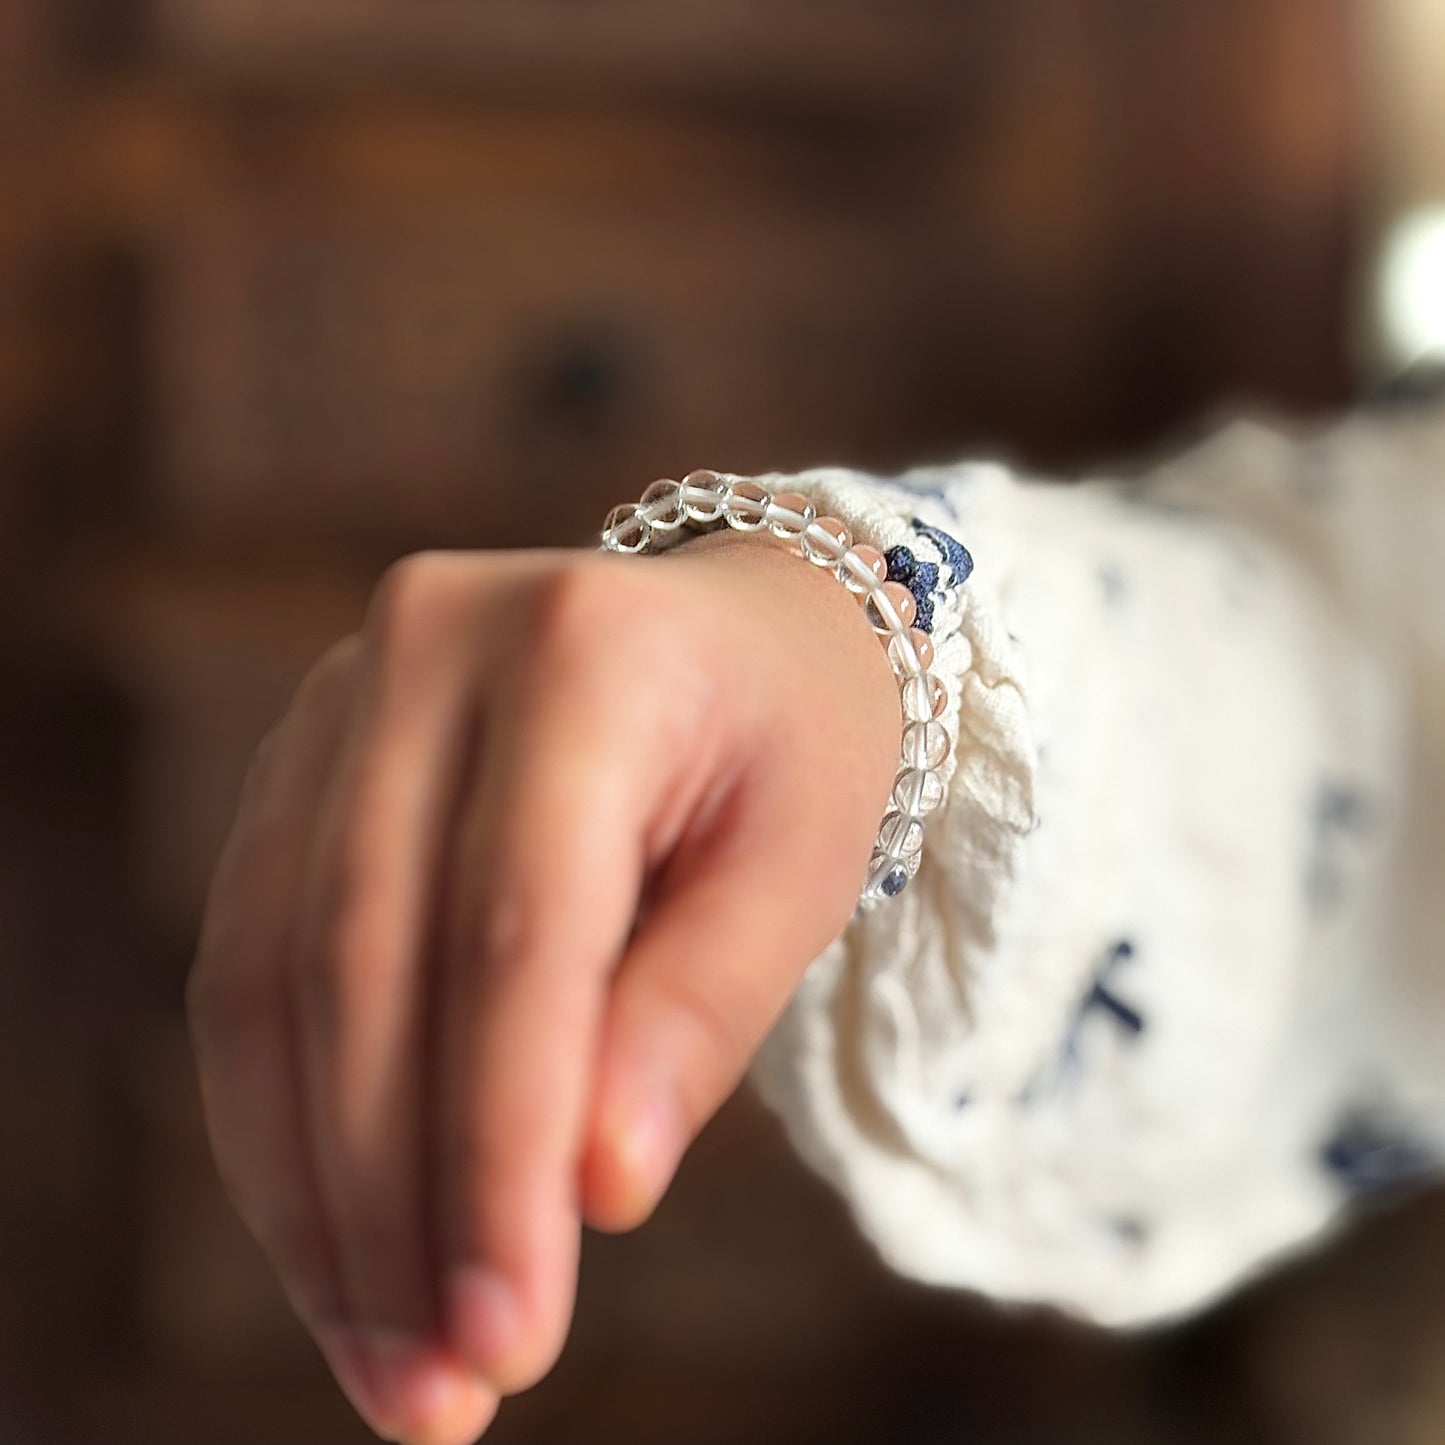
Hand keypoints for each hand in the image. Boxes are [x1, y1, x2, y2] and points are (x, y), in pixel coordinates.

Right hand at [187, 530, 900, 1444]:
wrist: (738, 634)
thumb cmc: (793, 752)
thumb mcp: (797, 873)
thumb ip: (694, 1017)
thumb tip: (590, 1195)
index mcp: (587, 651)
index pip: (518, 931)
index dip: (498, 1148)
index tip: (508, 1337)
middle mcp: (433, 640)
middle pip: (367, 958)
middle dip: (391, 1200)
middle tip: (436, 1391)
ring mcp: (341, 690)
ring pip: (275, 974)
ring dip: (314, 1189)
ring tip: (385, 1355)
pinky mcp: (299, 758)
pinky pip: (253, 955)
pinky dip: (283, 1115)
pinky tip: (335, 1239)